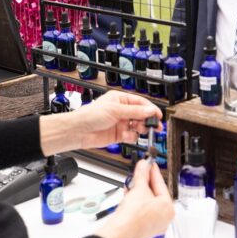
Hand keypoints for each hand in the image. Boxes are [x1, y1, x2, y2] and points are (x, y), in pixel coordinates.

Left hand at [40, 91, 160, 153]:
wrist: (79, 131)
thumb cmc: (90, 115)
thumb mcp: (115, 110)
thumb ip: (134, 112)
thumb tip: (149, 110)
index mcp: (120, 99)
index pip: (140, 103)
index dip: (150, 109)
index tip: (158, 115)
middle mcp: (121, 111)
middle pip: (141, 115)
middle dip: (148, 120)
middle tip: (156, 126)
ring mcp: (120, 123)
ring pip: (137, 126)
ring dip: (140, 129)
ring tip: (142, 130)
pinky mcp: (118, 135)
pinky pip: (130, 136)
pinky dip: (131, 137)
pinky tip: (128, 136)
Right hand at [97, 159, 173, 237]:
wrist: (120, 230)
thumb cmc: (133, 215)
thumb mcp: (139, 189)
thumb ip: (142, 174)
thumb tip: (144, 165)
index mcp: (169, 208)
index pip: (161, 185)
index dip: (154, 173)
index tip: (150, 165)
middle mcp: (165, 218)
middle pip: (155, 194)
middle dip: (145, 183)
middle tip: (141, 172)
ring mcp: (155, 225)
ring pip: (148, 203)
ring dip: (139, 192)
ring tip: (133, 183)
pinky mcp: (145, 229)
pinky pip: (143, 211)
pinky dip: (137, 202)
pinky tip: (129, 195)